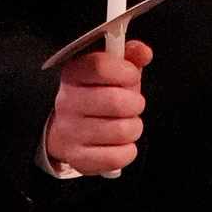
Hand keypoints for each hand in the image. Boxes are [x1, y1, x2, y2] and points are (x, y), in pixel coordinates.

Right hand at [46, 39, 151, 173]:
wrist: (69, 128)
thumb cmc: (99, 93)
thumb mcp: (113, 69)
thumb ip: (131, 55)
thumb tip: (144, 53)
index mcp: (74, 73)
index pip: (101, 67)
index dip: (126, 71)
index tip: (132, 77)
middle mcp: (66, 102)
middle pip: (116, 102)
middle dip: (136, 103)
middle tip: (134, 104)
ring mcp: (69, 132)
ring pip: (121, 131)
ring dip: (134, 127)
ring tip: (127, 124)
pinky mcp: (76, 158)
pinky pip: (115, 157)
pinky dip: (127, 151)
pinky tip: (121, 143)